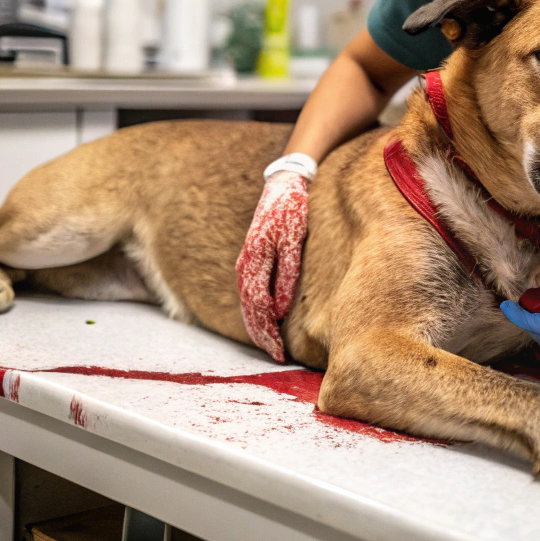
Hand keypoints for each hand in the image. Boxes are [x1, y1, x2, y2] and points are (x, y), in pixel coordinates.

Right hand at [235, 171, 308, 361]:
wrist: (284, 183)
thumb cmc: (292, 209)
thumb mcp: (294, 239)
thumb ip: (287, 272)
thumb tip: (280, 308)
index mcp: (253, 261)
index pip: (257, 307)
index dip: (267, 332)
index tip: (278, 353)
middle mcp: (245, 264)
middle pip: (249, 309)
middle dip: (261, 335)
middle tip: (275, 357)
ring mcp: (246, 261)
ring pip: (248, 302)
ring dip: (258, 325)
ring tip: (270, 345)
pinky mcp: (252, 258)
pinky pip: (251, 291)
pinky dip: (257, 310)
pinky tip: (267, 320)